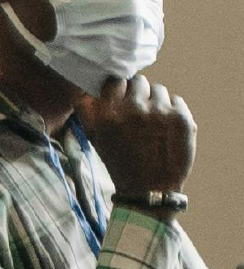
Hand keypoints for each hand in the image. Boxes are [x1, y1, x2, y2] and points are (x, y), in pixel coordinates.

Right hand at [76, 76, 195, 203]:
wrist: (149, 189)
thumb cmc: (119, 160)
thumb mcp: (93, 135)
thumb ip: (86, 107)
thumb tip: (90, 83)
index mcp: (108, 112)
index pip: (115, 80)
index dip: (118, 88)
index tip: (121, 98)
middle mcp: (133, 108)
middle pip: (138, 81)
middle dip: (138, 93)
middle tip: (138, 110)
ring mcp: (159, 112)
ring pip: (158, 89)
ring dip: (155, 101)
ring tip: (154, 120)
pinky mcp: (181, 118)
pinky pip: (176, 99)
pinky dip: (172, 110)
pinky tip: (167, 127)